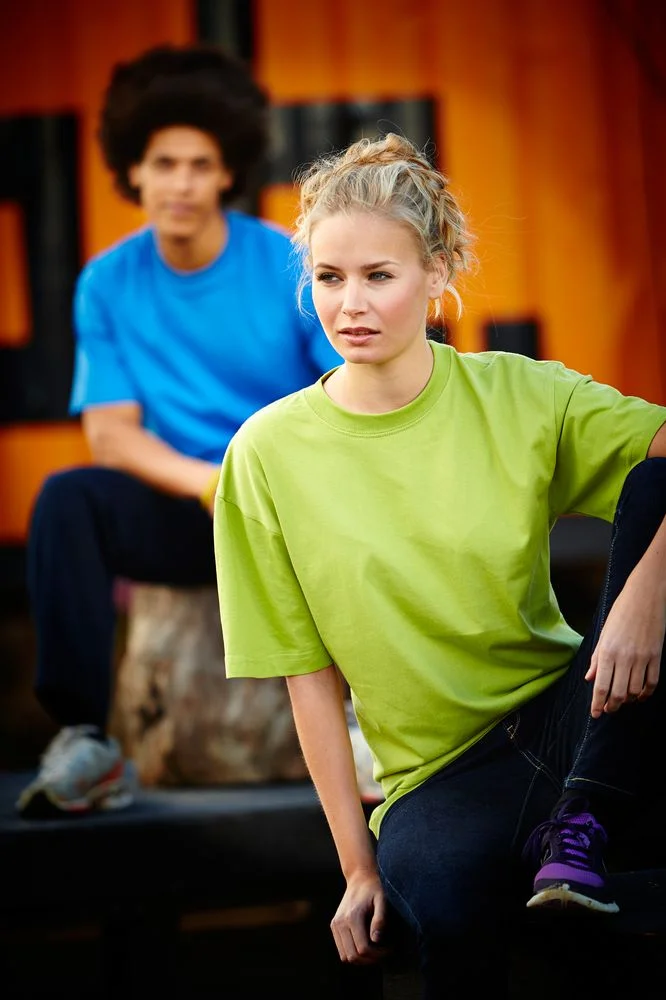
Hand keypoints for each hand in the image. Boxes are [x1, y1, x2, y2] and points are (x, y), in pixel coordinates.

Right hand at [330, 868, 388, 964]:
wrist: (359, 878)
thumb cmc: (374, 889)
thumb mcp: (382, 900)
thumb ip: (380, 919)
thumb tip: (376, 940)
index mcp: (352, 917)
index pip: (362, 949)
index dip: (378, 954)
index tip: (390, 949)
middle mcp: (340, 923)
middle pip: (353, 956)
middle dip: (370, 960)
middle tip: (384, 953)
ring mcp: (335, 925)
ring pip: (345, 956)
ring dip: (361, 959)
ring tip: (375, 950)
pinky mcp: (334, 926)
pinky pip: (342, 950)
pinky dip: (353, 953)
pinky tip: (366, 945)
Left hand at [586, 564, 665, 717]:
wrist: (644, 596)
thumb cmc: (620, 613)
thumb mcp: (603, 634)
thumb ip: (596, 659)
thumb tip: (590, 678)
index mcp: (607, 652)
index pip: (601, 686)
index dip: (597, 704)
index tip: (595, 714)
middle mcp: (624, 658)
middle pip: (618, 694)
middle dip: (612, 706)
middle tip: (608, 709)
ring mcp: (642, 658)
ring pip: (635, 690)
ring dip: (628, 700)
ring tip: (623, 700)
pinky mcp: (656, 656)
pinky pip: (652, 682)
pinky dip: (646, 693)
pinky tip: (640, 694)